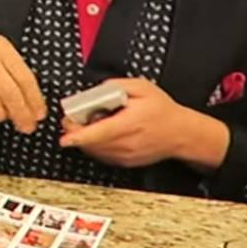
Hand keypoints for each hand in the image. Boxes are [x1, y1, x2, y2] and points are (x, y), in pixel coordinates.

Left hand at [60, 78, 228, 168]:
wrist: (181, 134)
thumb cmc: (163, 111)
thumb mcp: (142, 87)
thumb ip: (116, 86)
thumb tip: (96, 91)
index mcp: (129, 124)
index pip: (99, 133)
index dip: (79, 135)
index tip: (65, 136)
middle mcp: (126, 143)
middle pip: (90, 143)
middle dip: (76, 130)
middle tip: (74, 117)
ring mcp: (124, 156)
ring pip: (93, 150)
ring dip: (84, 138)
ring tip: (92, 123)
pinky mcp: (124, 162)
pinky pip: (100, 155)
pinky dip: (94, 144)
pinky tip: (102, 133)